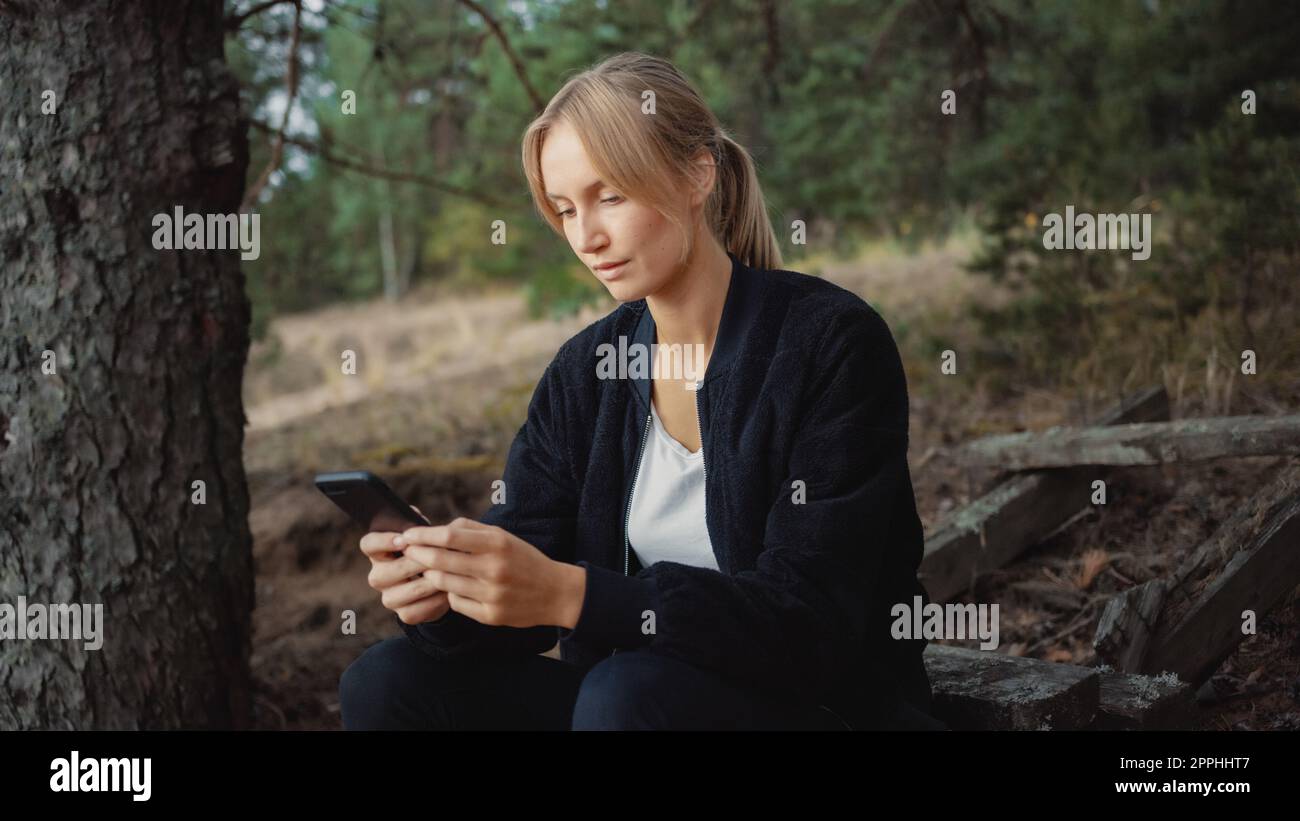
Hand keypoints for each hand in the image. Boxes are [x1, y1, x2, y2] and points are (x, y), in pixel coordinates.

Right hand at [358, 505, 450, 624]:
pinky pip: (417, 610)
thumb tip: (413, 513)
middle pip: (387, 571)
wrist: (439, 586)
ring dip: (427, 582)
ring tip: (446, 573)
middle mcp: (378, 576)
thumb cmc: (429, 554)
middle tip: (435, 556)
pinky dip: (434, 601)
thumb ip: (417, 526)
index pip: (368, 544)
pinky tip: (447, 591)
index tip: (403, 539)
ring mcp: (389, 597)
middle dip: (414, 563)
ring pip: (404, 592)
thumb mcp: (424, 538)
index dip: (383, 541)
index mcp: (379, 553)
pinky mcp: (404, 614)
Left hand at [394, 517, 583, 628]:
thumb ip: (471, 529)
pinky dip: (450, 594)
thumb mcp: (504, 537)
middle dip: (417, 554)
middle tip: (407, 551)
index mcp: (497, 543)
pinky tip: (454, 588)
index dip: (423, 535)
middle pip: (440, 560)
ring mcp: (491, 594)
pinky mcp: (490, 615)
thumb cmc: (524, 559)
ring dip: (430, 575)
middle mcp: (494, 568)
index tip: (407, 534)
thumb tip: (438, 529)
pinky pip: (456, 603)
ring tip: (428, 569)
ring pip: (444, 583)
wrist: (556, 592)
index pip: (449, 536)